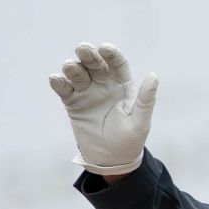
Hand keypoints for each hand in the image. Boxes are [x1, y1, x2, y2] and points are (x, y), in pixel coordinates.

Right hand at [49, 41, 158, 175]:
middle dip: (88, 55)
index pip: (117, 64)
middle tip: (82, 49)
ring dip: (72, 67)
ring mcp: (87, 92)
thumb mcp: (140, 122)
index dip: (111, 54)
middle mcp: (104, 84)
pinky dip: (59, 83)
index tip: (105, 49)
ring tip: (69, 67)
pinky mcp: (73, 103)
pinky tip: (56, 80)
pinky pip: (64, 90)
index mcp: (122, 84)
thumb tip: (153, 76)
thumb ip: (145, 100)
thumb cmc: (130, 140)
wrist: (111, 160)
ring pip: (78, 73)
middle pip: (95, 64)